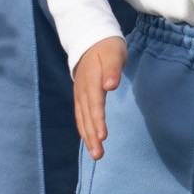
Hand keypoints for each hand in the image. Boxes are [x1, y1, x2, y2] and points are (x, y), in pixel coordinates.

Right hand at [73, 36, 127, 159]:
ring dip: (88, 136)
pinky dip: (84, 129)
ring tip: (95, 154)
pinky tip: (89, 140)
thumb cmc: (107, 47)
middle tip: (98, 154)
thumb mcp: (114, 53)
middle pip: (86, 116)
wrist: (90, 38)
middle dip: (92, 136)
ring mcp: (80, 93)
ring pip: (82, 118)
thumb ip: (112, 69)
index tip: (103, 136)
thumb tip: (110, 85)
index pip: (95, 103)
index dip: (98, 120)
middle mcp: (83, 89)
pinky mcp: (80, 96)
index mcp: (91, 79)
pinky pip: (80, 115)